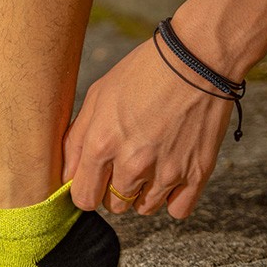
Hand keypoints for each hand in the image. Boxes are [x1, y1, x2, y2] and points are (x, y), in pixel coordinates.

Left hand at [63, 39, 233, 218]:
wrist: (199, 57)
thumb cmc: (144, 71)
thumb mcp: (97, 97)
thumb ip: (76, 140)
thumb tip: (67, 174)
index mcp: (102, 146)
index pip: (83, 198)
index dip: (87, 188)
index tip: (95, 176)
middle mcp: (132, 165)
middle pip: (113, 205)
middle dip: (113, 189)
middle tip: (125, 162)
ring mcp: (166, 172)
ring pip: (143, 209)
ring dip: (142, 194)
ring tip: (149, 163)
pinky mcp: (197, 172)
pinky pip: (177, 209)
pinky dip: (172, 198)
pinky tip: (170, 177)